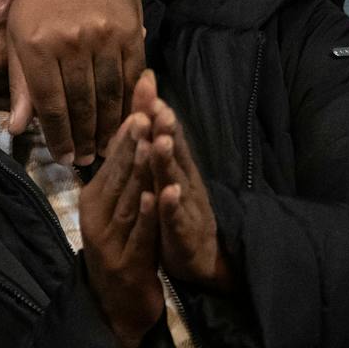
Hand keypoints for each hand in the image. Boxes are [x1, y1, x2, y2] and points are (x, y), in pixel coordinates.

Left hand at [6, 0, 143, 166]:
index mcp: (36, 43)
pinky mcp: (131, 31)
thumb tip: (18, 128)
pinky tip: (125, 119)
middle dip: (84, 139)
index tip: (64, 158)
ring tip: (105, 148)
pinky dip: (129, 102)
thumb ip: (21, 83)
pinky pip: (131, 77)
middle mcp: (71, 41)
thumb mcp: (18, 33)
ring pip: (109, 96)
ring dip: (109, 127)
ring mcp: (104, 36)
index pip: (49, 104)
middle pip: (81, 105)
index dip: (58, 136)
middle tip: (85, 161)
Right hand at [78, 112, 164, 347]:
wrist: (117, 307)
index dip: (126, 132)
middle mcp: (97, 217)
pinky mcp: (127, 264)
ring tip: (148, 144)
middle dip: (132, 143)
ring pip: (127, 200)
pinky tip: (154, 197)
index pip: (111, 160)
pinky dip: (146, 215)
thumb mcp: (116, 211)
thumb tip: (129, 135)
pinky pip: (139, 236)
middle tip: (143, 111)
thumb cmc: (122, 250)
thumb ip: (120, 178)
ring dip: (138, 171)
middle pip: (117, 175)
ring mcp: (110, 241)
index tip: (139, 102)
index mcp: (94, 200)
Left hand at [132, 70, 234, 292]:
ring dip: (168, 161)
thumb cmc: (177, 212)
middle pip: (175, 152)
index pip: (167, 136)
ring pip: (176, 180)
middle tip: (158, 107)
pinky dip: (171, 205)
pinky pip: (176, 217)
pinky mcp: (183, 232)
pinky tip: (166, 192)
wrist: (199, 258)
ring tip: (161, 141)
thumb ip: (159, 146)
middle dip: (166, 129)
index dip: (158, 114)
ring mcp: (187, 206)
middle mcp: (185, 181)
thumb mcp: (165, 177)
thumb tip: (149, 107)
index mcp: (178, 168)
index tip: (149, 88)